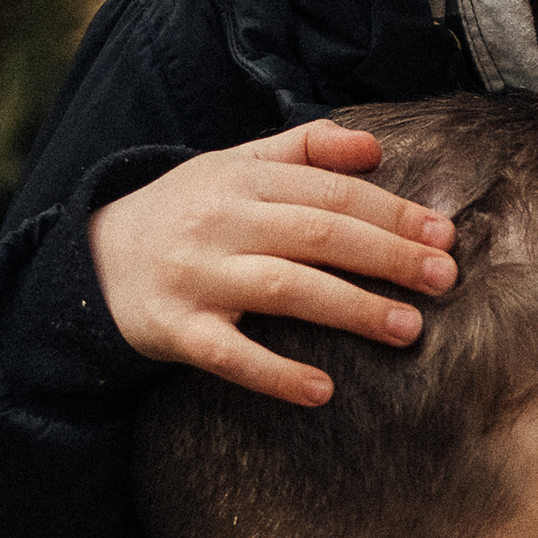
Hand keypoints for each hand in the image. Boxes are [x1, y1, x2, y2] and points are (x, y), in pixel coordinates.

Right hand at [89, 120, 457, 404]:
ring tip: (407, 329)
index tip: (442, 234)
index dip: (391, 212)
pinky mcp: (175, 330)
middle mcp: (221, 223)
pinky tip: (321, 391)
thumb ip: (305, 150)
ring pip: (284, 289)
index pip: (330, 192)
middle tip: (444, 279)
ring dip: (350, 308)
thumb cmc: (187, 212)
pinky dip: (276, 374)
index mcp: (243, 180)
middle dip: (387, 255)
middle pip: (317, 234)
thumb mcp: (235, 167)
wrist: (94, 259)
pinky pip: (230, 355)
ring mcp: (197, 277)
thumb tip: (375, 146)